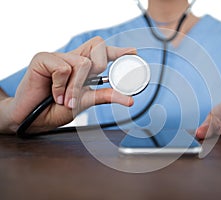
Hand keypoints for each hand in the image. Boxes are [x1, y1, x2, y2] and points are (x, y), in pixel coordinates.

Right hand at [6, 36, 135, 132]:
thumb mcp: (85, 103)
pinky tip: (52, 93)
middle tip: (86, 85)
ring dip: (75, 87)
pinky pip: (63, 68)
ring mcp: (57, 56)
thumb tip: (129, 99)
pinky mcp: (43, 58)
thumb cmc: (55, 109)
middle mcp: (72, 59)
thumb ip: (105, 96)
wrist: (31, 119)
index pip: (103, 52)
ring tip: (64, 99)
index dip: (118, 51)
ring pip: (83, 62)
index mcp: (83, 68)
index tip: (132, 52)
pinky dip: (60, 86)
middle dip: (99, 67)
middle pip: (98, 46)